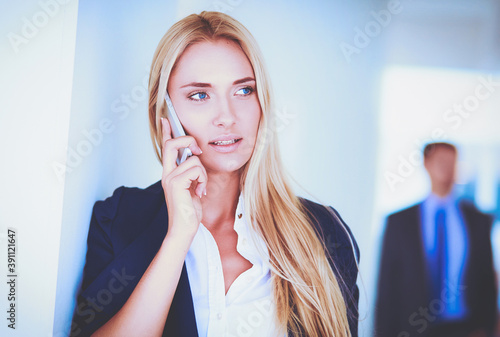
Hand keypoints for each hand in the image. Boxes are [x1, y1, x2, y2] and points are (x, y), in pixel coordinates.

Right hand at [160, 117, 205, 239]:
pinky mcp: (176, 183)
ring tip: (200, 188)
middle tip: (198, 151)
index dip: (166, 132)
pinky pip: (196, 170)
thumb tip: (196, 158)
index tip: (165, 119)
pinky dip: (203, 180)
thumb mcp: (192, 187)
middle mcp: (166, 173)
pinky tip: (200, 192)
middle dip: (187, 140)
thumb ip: (191, 172)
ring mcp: (170, 178)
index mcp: (169, 173)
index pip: (165, 147)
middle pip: (171, 144)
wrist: (184, 229)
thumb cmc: (189, 210)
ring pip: (193, 160)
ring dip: (203, 174)